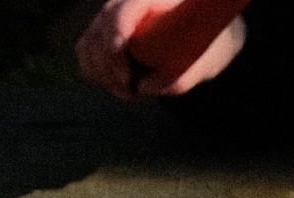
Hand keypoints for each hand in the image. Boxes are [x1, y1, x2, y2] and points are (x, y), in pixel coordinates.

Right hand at [75, 0, 248, 98]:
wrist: (205, 34)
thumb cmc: (208, 45)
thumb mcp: (203, 64)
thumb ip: (176, 78)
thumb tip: (140, 86)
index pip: (121, 12)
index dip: (116, 43)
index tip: (128, 78)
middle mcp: (129, 0)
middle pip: (100, 31)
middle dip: (110, 70)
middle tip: (133, 93)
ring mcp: (114, 13)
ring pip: (88, 44)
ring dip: (102, 75)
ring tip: (128, 90)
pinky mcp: (105, 29)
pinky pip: (85, 50)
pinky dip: (95, 72)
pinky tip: (119, 84)